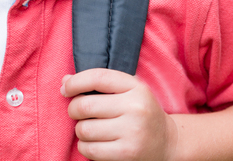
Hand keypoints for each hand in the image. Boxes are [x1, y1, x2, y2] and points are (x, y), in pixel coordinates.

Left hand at [61, 69, 177, 160]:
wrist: (167, 142)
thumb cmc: (141, 113)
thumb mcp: (129, 92)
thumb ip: (100, 84)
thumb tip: (65, 80)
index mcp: (137, 88)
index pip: (98, 78)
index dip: (76, 82)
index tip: (66, 88)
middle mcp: (136, 108)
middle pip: (85, 105)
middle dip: (73, 109)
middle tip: (77, 113)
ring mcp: (132, 132)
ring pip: (84, 129)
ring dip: (80, 130)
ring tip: (90, 129)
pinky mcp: (126, 153)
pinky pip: (89, 149)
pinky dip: (85, 146)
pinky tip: (95, 143)